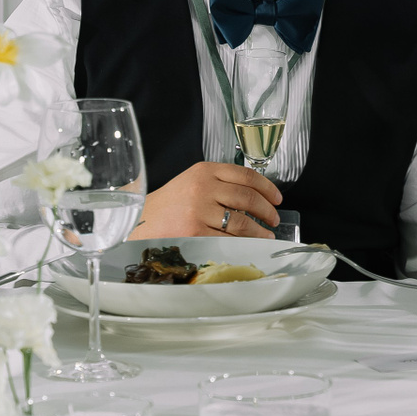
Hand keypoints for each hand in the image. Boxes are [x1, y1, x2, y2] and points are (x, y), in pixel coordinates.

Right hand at [129, 162, 281, 239]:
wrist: (139, 221)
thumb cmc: (169, 204)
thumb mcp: (192, 181)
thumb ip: (219, 183)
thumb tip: (255, 196)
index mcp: (205, 171)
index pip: (246, 175)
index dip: (267, 188)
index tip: (277, 198)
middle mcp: (203, 188)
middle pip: (248, 198)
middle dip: (267, 210)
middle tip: (274, 218)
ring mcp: (199, 211)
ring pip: (241, 221)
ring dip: (259, 230)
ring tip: (266, 234)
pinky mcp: (194, 233)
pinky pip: (227, 239)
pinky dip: (244, 243)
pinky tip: (250, 244)